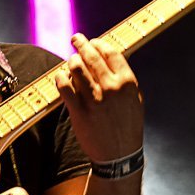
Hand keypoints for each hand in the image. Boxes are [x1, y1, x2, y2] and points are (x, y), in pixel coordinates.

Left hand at [55, 33, 143, 162]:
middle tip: (75, 39)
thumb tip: (112, 59)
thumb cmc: (128, 127)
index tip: (93, 42)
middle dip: (81, 43)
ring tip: (70, 61)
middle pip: (91, 56)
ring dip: (71, 60)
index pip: (110, 52)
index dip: (99, 43)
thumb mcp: (135, 100)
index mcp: (127, 82)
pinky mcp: (79, 111)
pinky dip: (60, 78)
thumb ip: (124, 79)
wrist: (119, 156)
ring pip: (76, 68)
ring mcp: (94, 100)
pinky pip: (65, 87)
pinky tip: (60, 76)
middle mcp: (111, 88)